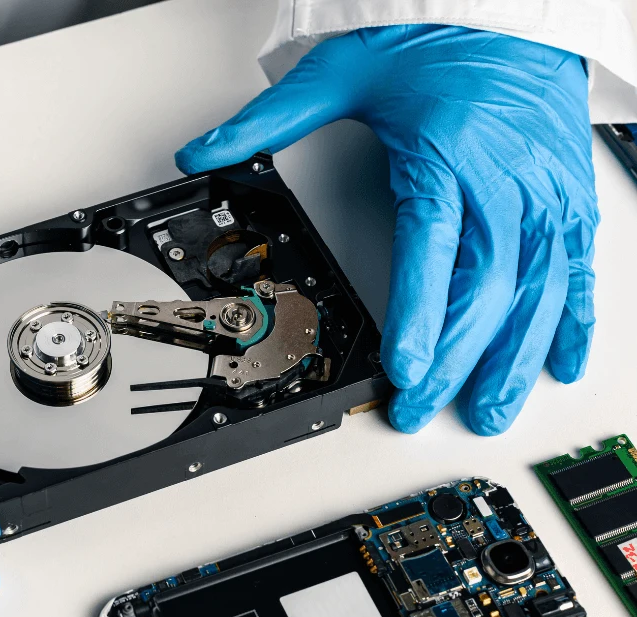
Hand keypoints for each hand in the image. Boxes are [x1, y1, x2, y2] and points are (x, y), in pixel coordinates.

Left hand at [176, 25, 597, 434]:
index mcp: (444, 157)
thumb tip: (203, 152)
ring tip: (489, 407)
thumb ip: (271, 120)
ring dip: (514, 358)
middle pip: (485, 287)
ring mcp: (544, 192)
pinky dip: (573, 321)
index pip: (430, 248)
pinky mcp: (570, 197)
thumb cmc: (433, 41)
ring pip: (539, 291)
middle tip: (423, 407)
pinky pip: (581, 268)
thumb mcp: (339, 73)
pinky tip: (560, 364)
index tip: (406, 368)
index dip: (420, 315)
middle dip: (454, 359)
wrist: (509, 7)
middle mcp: (503, 181)